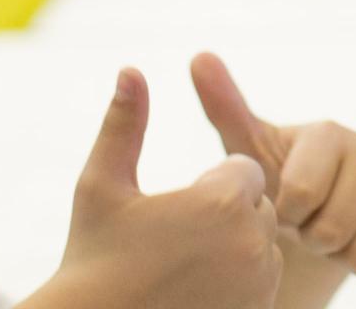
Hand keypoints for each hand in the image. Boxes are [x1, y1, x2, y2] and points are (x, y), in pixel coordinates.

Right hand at [27, 68, 282, 308]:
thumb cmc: (92, 260)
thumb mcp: (101, 186)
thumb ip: (123, 125)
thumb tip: (130, 70)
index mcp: (222, 200)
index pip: (245, 172)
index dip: (209, 188)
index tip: (174, 212)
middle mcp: (253, 242)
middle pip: (258, 209)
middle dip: (225, 218)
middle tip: (174, 244)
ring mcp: (261, 284)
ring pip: (263, 248)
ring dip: (234, 251)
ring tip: (182, 270)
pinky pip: (263, 284)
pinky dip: (239, 286)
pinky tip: (195, 293)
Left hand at [193, 52, 355, 278]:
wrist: (315, 211)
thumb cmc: (276, 176)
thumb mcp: (247, 147)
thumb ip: (224, 106)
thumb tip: (199, 56)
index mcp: (329, 134)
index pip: (301, 195)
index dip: (285, 215)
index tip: (283, 201)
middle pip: (333, 230)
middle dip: (311, 239)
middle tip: (307, 222)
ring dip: (337, 255)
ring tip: (328, 231)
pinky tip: (355, 241)